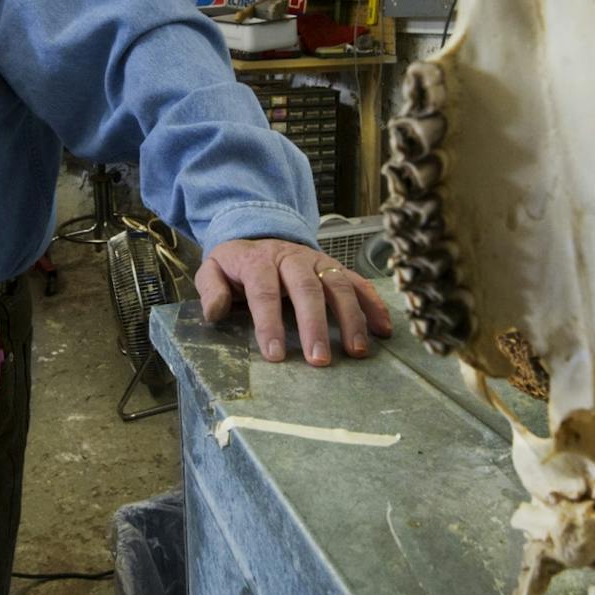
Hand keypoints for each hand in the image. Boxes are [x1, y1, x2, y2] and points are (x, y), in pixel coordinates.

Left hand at [195, 237, 392, 366]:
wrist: (259, 234)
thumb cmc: (237, 265)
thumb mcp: (213, 270)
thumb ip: (210, 288)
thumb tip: (216, 311)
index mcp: (258, 261)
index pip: (264, 291)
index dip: (269, 323)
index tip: (275, 354)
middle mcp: (292, 258)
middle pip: (306, 288)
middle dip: (314, 325)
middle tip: (319, 360)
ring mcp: (318, 261)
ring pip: (338, 284)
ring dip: (350, 318)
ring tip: (357, 350)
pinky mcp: (335, 267)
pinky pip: (358, 282)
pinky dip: (374, 304)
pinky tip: (383, 329)